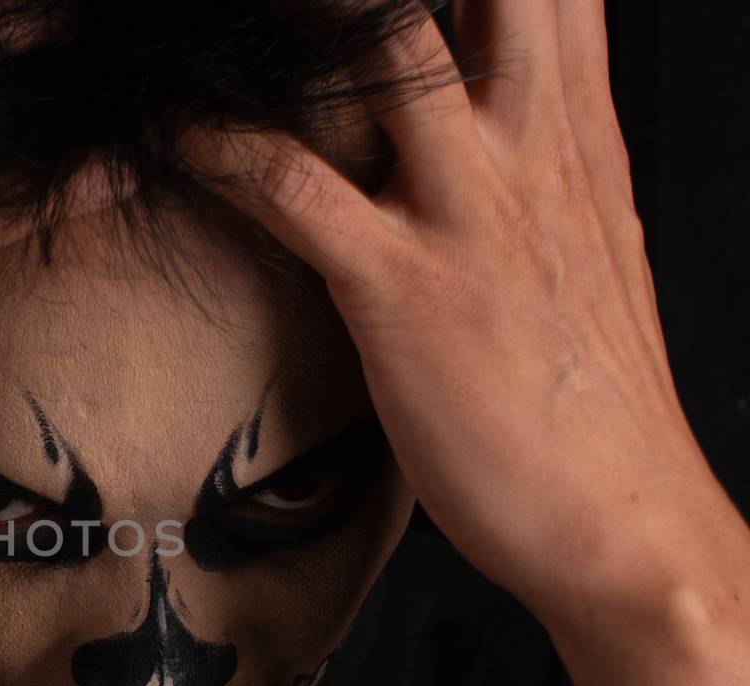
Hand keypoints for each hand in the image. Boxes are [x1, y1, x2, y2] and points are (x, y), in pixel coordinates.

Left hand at [182, 1, 731, 617]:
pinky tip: (173, 130)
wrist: (625, 522)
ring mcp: (471, 216)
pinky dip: (222, 150)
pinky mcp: (407, 291)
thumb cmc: (593, 397)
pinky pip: (294, 189)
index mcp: (580, 136)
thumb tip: (527, 124)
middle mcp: (533, 149)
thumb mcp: (596, 246)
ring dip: (294, 23)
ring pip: (388, 52)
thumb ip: (556, 164)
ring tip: (215, 25)